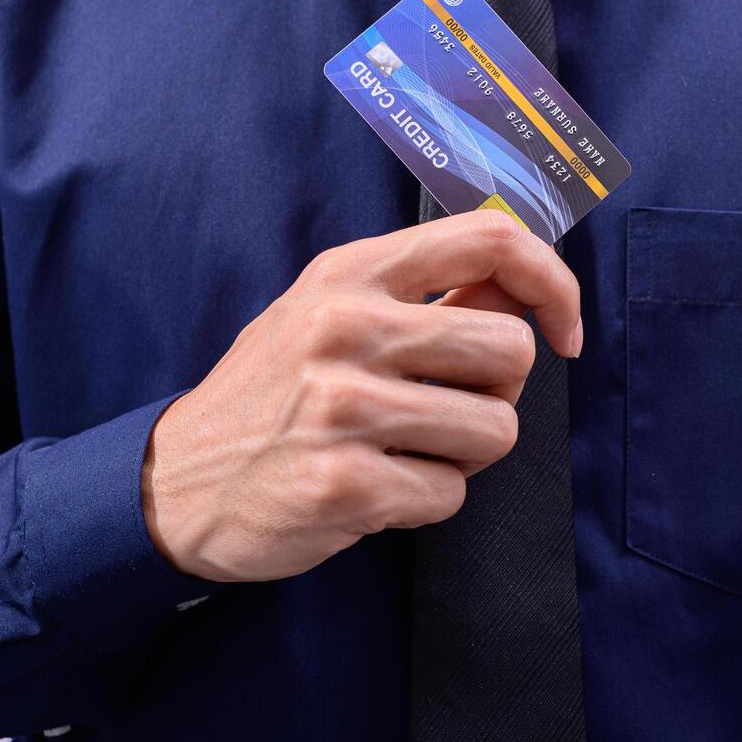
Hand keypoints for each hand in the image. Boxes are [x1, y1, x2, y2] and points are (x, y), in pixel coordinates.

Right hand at [141, 210, 582, 582]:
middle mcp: (345, 328)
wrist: (177, 482)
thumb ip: (420, 298)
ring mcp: (342, 408)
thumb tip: (520, 295)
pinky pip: (451, 495)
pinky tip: (375, 490)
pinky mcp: (345, 486)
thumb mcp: (326, 315)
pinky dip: (426, 502)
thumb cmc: (271, 396)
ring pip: (496, 431)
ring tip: (404, 452)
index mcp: (348, 274)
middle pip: (511, 350)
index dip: (553, 282)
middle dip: (500, 393)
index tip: (564, 330)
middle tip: (448, 410)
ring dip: (465, 455)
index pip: (490, 239)